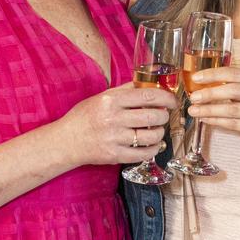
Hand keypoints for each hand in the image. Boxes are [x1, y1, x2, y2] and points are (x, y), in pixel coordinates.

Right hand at [60, 82, 178, 166]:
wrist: (66, 140)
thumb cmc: (84, 117)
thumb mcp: (101, 97)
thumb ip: (124, 91)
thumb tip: (148, 84)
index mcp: (111, 100)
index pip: (147, 95)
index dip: (166, 97)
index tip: (172, 101)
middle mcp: (113, 118)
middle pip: (153, 115)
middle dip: (164, 116)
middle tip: (163, 116)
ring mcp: (114, 138)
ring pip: (151, 135)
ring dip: (160, 133)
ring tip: (157, 131)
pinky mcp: (115, 155)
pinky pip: (143, 153)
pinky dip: (153, 149)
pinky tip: (153, 145)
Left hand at [188, 66, 239, 156]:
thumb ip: (233, 88)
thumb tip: (202, 86)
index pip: (234, 73)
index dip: (213, 74)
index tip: (196, 77)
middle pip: (233, 90)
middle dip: (210, 93)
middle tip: (193, 97)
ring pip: (232, 109)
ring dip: (209, 110)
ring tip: (194, 111)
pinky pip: (234, 124)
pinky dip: (217, 121)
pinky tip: (205, 120)